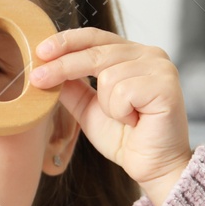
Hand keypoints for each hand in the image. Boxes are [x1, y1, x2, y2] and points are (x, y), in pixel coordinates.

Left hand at [29, 28, 194, 205]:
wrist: (152, 168)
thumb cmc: (126, 139)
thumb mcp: (89, 109)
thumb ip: (72, 87)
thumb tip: (46, 66)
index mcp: (133, 54)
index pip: (95, 38)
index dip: (66, 42)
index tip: (39, 51)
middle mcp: (150, 54)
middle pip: (96, 52)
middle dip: (64, 66)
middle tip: (38, 78)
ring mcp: (161, 68)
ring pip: (108, 76)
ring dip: (108, 106)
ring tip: (126, 119)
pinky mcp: (166, 85)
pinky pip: (123, 92)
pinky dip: (121, 112)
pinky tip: (136, 121)